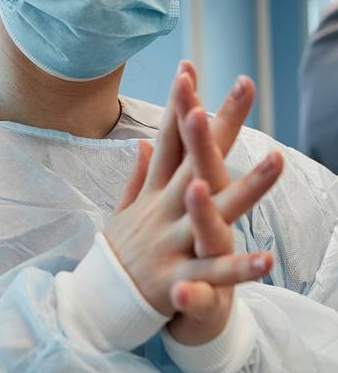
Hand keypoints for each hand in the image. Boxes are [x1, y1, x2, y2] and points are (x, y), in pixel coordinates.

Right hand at [103, 65, 280, 327]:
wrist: (95, 305)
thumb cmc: (116, 254)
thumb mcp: (123, 211)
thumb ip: (138, 178)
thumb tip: (144, 143)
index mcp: (155, 195)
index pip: (170, 140)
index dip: (180, 103)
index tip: (190, 67)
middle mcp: (163, 211)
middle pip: (196, 159)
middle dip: (220, 122)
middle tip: (245, 85)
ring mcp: (169, 243)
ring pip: (213, 212)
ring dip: (246, 187)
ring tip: (278, 160)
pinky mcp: (175, 279)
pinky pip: (212, 274)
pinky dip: (238, 268)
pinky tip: (267, 259)